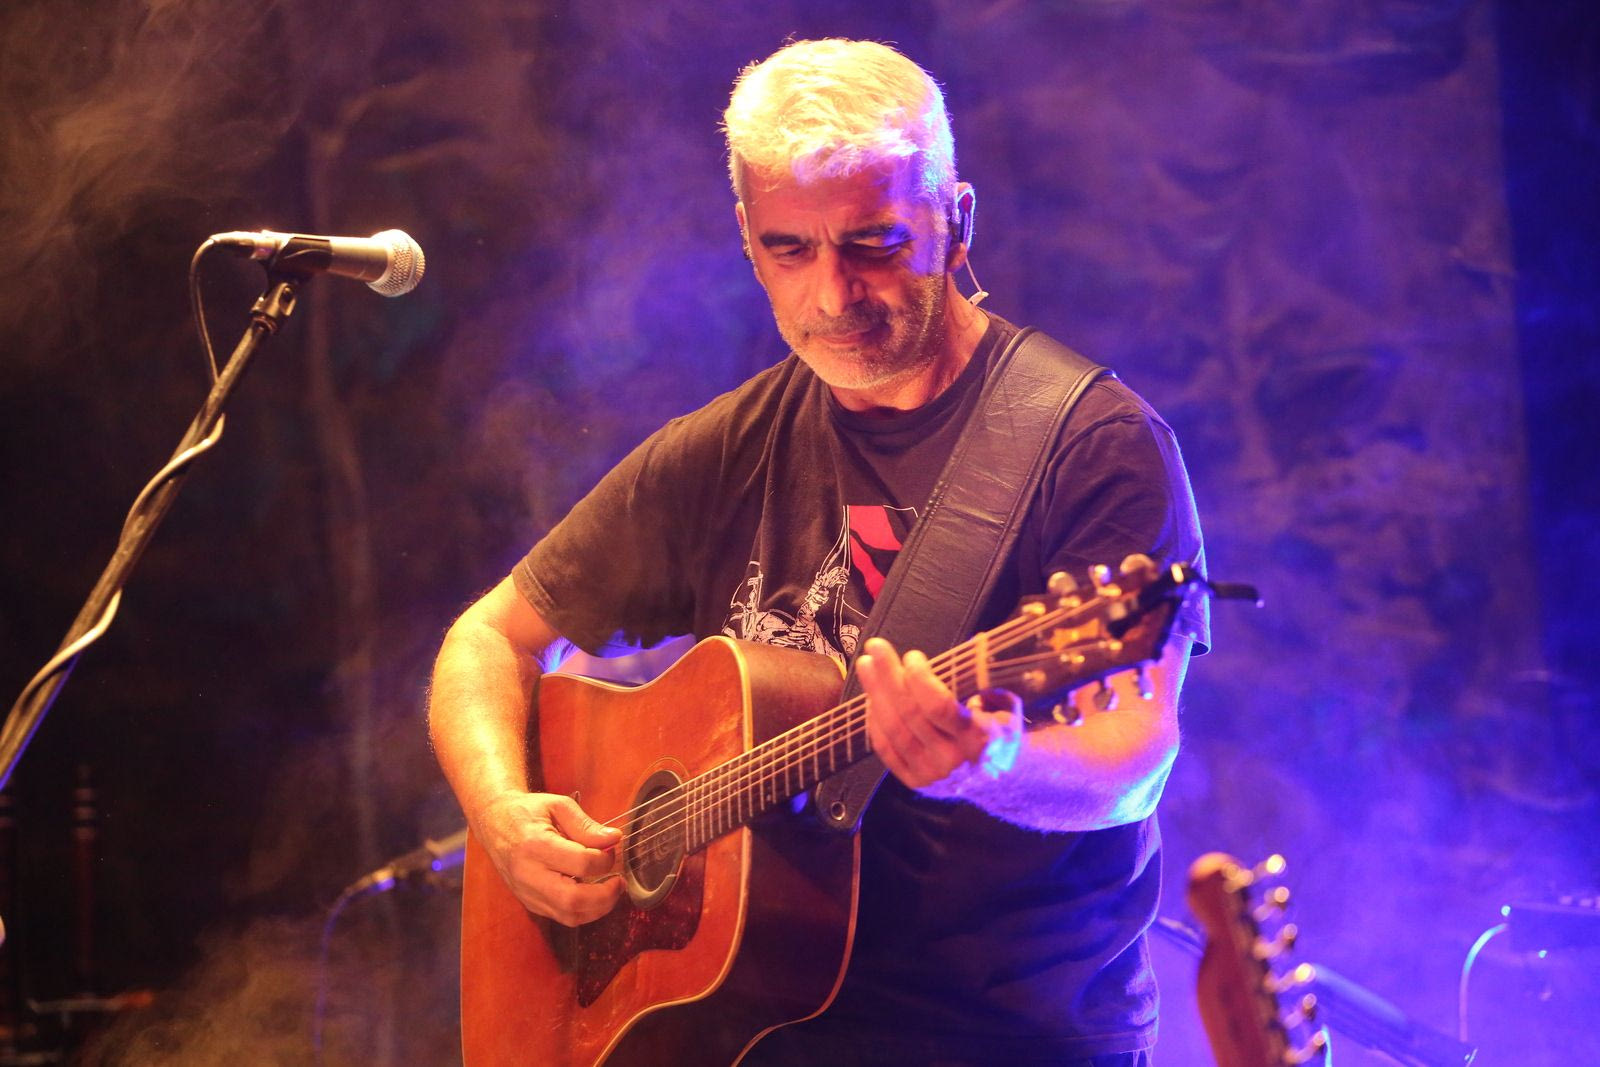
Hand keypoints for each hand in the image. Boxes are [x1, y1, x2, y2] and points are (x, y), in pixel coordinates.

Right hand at [475, 790, 623, 926]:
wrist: (493, 822)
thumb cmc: (527, 811)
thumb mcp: (558, 806)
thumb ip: (586, 825)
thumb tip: (614, 839)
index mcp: (535, 845)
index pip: (581, 864)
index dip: (605, 859)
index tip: (611, 848)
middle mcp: (528, 874)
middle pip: (573, 900)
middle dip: (605, 896)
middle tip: (618, 881)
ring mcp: (526, 892)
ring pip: (568, 915)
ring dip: (598, 908)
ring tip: (610, 890)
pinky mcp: (528, 902)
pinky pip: (561, 917)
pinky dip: (583, 911)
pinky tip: (593, 895)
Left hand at [855, 637, 1021, 789]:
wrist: (1002, 780)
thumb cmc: (1000, 733)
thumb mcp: (1007, 707)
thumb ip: (986, 682)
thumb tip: (972, 645)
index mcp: (978, 738)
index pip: (938, 706)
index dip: (919, 678)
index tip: (912, 656)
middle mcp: (951, 759)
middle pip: (909, 713)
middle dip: (888, 675)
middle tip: (875, 646)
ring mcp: (930, 773)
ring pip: (892, 729)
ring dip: (875, 693)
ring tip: (867, 666)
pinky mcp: (914, 781)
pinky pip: (885, 748)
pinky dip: (874, 720)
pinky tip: (872, 697)